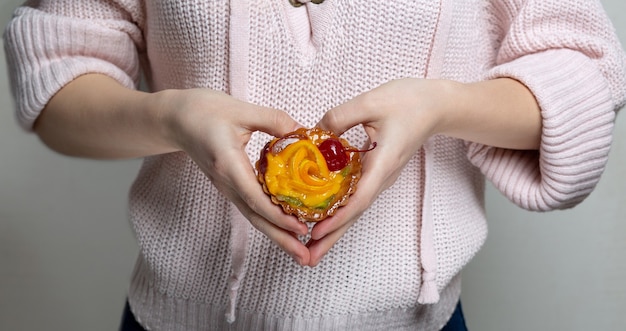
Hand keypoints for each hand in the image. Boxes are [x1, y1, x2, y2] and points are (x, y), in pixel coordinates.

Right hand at [156, 88, 310, 264]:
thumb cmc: (203, 110)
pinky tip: (288, 227)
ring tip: (301, 251)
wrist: (173, 118)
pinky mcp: (230, 186)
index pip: (254, 197)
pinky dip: (270, 220)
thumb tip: (303, 132)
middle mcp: (226, 182)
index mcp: (228, 165)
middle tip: (306, 255)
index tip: (300, 227)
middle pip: (255, 217)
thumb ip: (273, 120)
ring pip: (254, 216)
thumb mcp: (241, 110)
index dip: (278, 215)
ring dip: (277, 235)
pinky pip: (251, 207)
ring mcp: (226, 187)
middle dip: (281, 238)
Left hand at [307, 78, 454, 265]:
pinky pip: (358, 197)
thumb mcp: (371, 101)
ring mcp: (382, 177)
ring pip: (356, 208)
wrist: (438, 106)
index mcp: (383, 164)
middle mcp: (383, 177)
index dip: (338, 217)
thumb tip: (314, 132)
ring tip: (312, 247)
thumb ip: (340, 116)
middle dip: (332, 237)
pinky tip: (324, 217)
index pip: (359, 198)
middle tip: (308, 258)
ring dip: (335, 229)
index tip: (317, 231)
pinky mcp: (378, 173)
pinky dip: (341, 211)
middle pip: (356, 213)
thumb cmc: (410, 101)